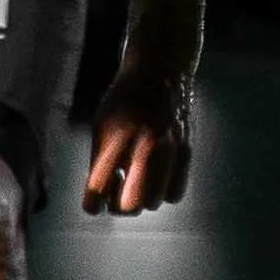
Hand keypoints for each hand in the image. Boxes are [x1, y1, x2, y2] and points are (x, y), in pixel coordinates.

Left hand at [85, 57, 194, 215]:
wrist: (160, 72)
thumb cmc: (123, 101)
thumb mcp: (101, 126)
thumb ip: (99, 162)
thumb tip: (100, 202)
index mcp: (115, 139)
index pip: (98, 192)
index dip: (93, 204)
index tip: (94, 200)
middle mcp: (142, 146)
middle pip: (129, 207)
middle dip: (118, 206)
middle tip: (117, 190)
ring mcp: (168, 150)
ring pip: (153, 204)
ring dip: (142, 198)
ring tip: (137, 179)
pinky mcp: (186, 151)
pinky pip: (175, 195)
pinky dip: (163, 193)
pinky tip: (156, 176)